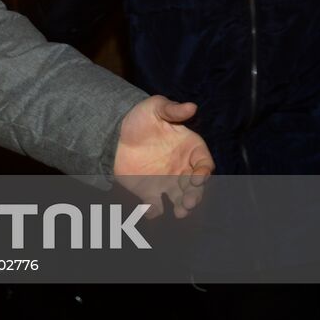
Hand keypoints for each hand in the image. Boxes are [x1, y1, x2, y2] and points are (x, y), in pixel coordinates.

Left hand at [113, 95, 213, 218]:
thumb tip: (192, 106)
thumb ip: (172, 110)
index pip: (204, 163)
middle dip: (195, 195)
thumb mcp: (155, 108)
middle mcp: (183, 168)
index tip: (197, 178)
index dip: (203, 172)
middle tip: (189, 203)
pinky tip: (151, 212)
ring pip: (180, 198)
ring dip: (182, 206)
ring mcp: (168, 182)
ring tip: (180, 212)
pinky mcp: (150, 191)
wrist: (115, 132)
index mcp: (190, 149)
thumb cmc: (140, 118)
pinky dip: (155, 211)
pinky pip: (155, 205)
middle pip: (195, 186)